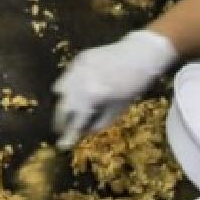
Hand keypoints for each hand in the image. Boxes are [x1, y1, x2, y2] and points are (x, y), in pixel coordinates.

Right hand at [52, 30, 177, 147]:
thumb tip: (83, 131)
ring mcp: (76, 68)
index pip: (74, 120)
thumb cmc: (134, 85)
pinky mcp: (78, 59)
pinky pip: (66, 76)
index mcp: (91, 96)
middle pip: (62, 106)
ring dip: (62, 103)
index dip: (68, 134)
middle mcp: (79, 81)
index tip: (63, 145)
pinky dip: (68, 87)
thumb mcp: (118, 109)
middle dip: (61, 121)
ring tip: (68, 112)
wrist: (140, 54)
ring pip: (59, 90)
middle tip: (62, 130)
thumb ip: (99, 122)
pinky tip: (76, 92)